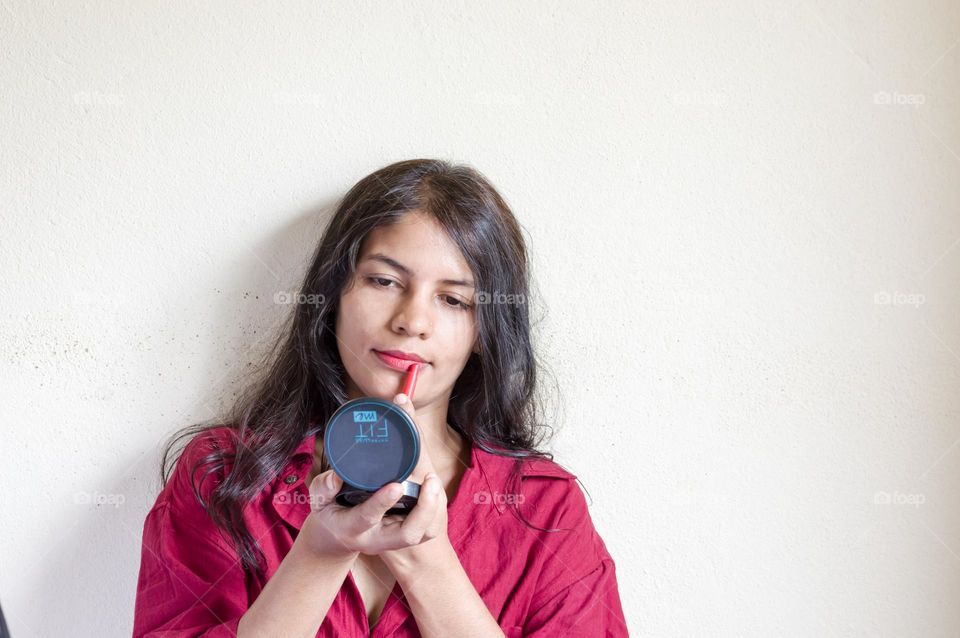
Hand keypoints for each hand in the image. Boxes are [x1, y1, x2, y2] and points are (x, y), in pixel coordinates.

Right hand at [296, 392, 446, 562]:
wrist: (338, 536)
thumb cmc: (330, 511)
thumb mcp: (319, 499)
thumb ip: (324, 488)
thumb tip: (336, 476)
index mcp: (351, 528)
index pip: (367, 517)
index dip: (382, 502)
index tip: (397, 485)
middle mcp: (376, 539)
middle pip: (406, 535)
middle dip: (424, 510)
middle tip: (430, 480)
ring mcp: (393, 540)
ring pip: (422, 533)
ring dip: (433, 508)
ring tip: (433, 480)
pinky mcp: (405, 535)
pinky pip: (428, 529)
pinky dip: (436, 509)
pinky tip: (433, 488)